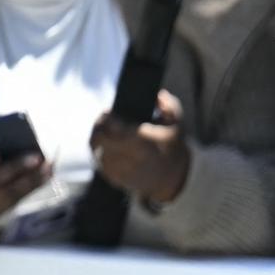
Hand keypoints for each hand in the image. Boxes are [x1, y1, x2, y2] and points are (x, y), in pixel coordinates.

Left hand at [89, 90, 191, 206]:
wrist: (174, 179)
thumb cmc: (172, 147)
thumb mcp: (177, 124)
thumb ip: (169, 106)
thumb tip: (158, 95)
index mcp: (143, 141)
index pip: (111, 126)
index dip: (105, 117)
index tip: (108, 113)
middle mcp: (130, 157)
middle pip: (98, 137)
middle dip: (98, 126)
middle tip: (104, 121)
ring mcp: (121, 170)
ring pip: (96, 149)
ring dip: (99, 139)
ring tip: (107, 134)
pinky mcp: (115, 179)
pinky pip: (99, 162)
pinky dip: (102, 153)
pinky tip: (111, 149)